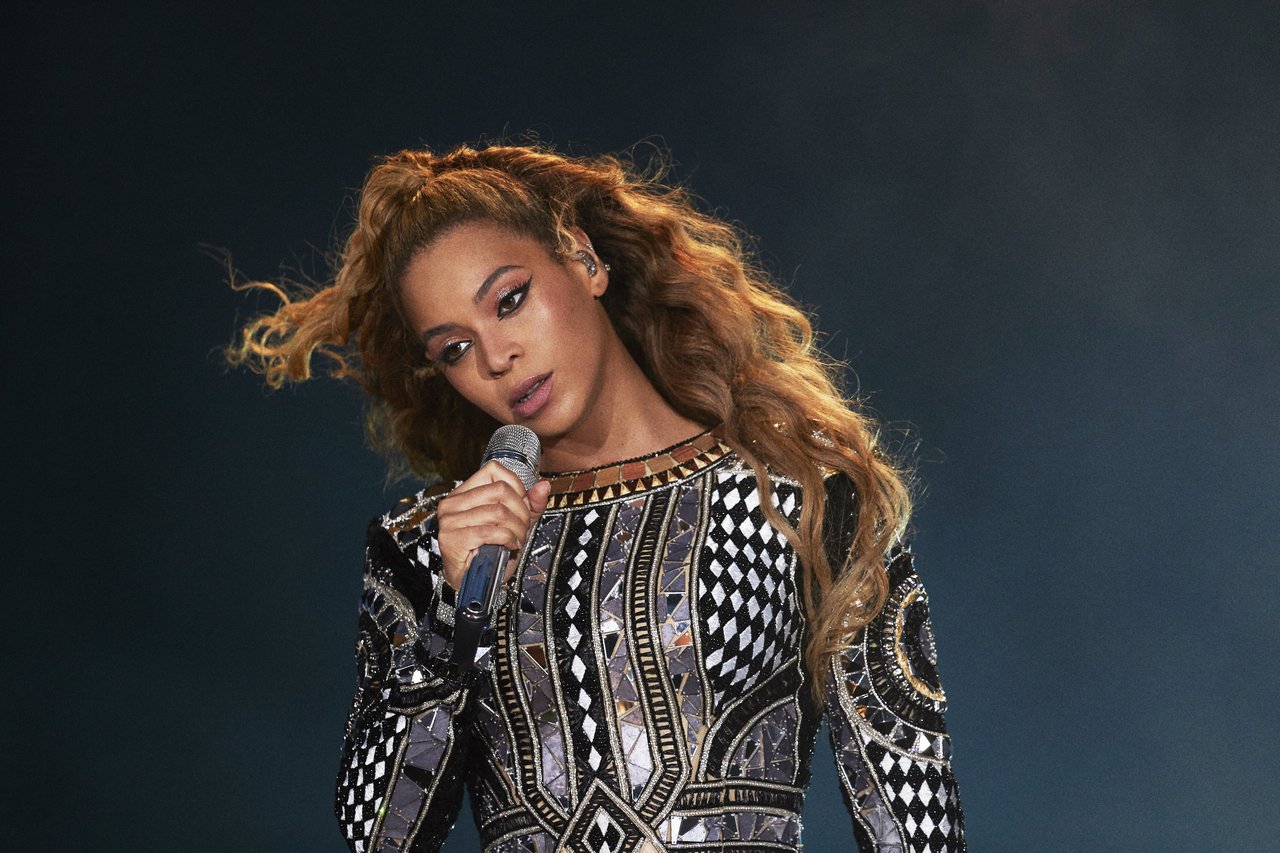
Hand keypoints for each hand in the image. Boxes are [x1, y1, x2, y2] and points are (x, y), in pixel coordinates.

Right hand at [436, 460, 551, 591]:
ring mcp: (450, 520)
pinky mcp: (452, 539)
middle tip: (522, 528)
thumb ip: (530, 504)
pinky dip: (508, 540)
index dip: (516, 486)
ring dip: (517, 529)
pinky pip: (492, 531)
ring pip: (499, 512)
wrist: (472, 582)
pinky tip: (509, 546)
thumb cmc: (489, 552)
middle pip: (500, 491)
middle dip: (521, 512)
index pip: (493, 471)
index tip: (521, 505)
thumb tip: (543, 486)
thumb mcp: (514, 523)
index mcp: (463, 493)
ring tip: (516, 539)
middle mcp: (452, 503)